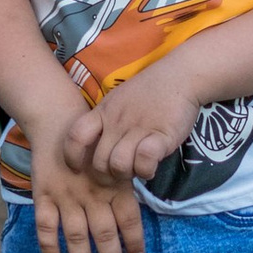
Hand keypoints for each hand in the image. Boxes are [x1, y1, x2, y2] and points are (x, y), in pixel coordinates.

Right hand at [30, 124, 147, 252]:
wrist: (58, 120)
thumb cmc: (93, 142)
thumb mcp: (115, 157)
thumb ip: (123, 186)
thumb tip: (135, 217)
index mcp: (113, 184)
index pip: (128, 219)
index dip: (134, 240)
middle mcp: (91, 193)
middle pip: (103, 233)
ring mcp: (66, 195)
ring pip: (75, 235)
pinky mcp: (44, 193)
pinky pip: (45, 224)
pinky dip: (48, 245)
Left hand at [64, 70, 202, 191]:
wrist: (180, 75)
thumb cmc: (149, 90)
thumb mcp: (118, 100)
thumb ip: (107, 122)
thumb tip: (97, 151)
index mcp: (103, 112)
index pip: (75, 136)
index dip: (72, 157)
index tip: (78, 168)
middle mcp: (117, 122)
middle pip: (98, 162)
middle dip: (106, 176)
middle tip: (119, 173)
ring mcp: (138, 128)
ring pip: (119, 165)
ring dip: (127, 175)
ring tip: (137, 169)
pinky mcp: (161, 136)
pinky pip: (144, 161)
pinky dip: (146, 170)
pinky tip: (151, 166)